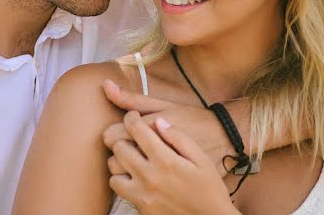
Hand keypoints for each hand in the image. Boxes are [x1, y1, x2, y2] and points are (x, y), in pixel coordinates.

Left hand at [108, 111, 239, 214]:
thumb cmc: (210, 188)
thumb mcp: (201, 158)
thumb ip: (179, 137)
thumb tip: (158, 122)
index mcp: (166, 161)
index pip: (136, 129)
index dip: (131, 118)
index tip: (133, 117)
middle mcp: (150, 177)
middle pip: (119, 146)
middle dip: (124, 137)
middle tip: (134, 139)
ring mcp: (143, 194)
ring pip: (113, 169)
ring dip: (120, 160)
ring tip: (132, 158)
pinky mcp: (140, 208)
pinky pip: (119, 189)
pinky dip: (123, 180)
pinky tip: (136, 177)